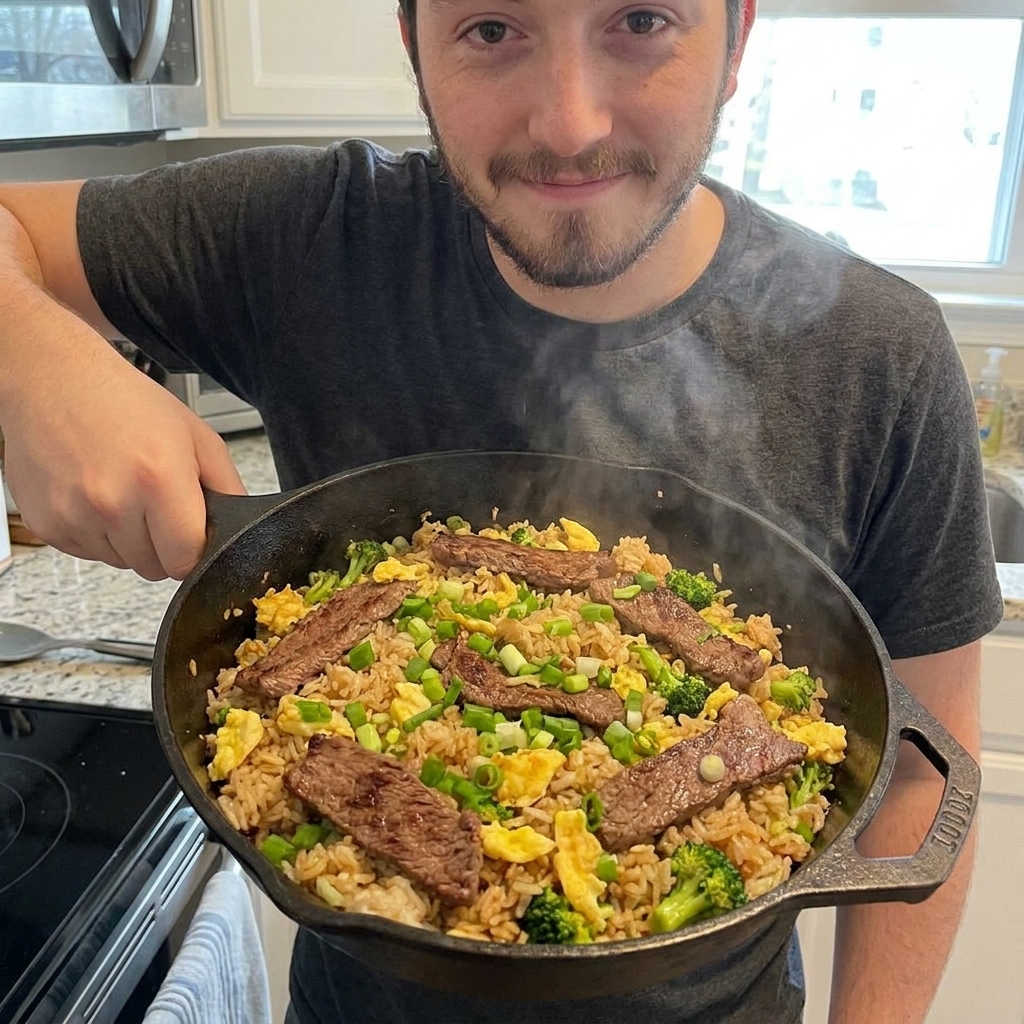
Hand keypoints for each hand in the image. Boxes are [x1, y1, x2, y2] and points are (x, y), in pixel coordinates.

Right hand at [2, 317, 246, 580]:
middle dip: (162, 545)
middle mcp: (113, 502)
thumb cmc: (127, 402)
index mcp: (159, 478)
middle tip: (155, 504)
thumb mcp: (196, 436)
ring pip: (121, 563)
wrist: (53, 379)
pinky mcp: (46, 525)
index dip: (193, 549)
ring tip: (122, 493)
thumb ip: (227, 487)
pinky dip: (96, 535)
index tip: (191, 532)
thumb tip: (242, 529)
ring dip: (128, 541)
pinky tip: (94, 495)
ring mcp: (74, 516)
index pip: (185, 559)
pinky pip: (88, 554)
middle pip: (154, 567)